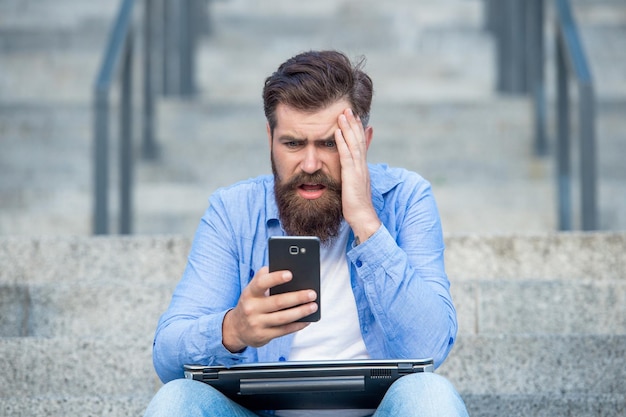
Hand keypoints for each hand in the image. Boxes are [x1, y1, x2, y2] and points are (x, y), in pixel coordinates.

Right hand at [222, 267, 317, 352]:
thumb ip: (264, 277)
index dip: (275, 278)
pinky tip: (307, 320)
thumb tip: (284, 268)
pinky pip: (284, 330)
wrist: (236, 328)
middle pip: (278, 302)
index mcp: (249, 293)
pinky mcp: (263, 336)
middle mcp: (252, 308)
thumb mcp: (251, 290)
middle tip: (312, 293)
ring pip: (283, 318)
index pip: (261, 283)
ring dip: (301, 312)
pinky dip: (297, 325)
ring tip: (313, 306)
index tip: (290, 274)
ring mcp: (257, 324)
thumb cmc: (251, 303)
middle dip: (297, 297)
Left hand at [335, 108, 380, 242]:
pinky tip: (336, 132)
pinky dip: (341, 143)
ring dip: (348, 128)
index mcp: (362, 167)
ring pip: (353, 144)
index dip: (357, 129)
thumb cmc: (356, 205)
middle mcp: (362, 165)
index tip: (352, 116)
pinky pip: (346, 156)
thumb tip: (351, 169)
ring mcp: (358, 170)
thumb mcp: (355, 185)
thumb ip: (354, 173)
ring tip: (343, 114)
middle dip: (353, 123)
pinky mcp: (352, 176)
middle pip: (358, 139)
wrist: (362, 218)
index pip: (360, 143)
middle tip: (347, 108)